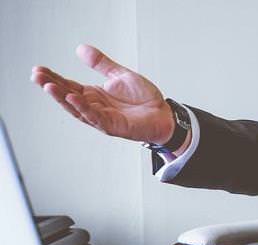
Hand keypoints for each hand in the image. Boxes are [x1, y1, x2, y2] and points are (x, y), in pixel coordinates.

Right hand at [31, 44, 173, 143]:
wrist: (164, 114)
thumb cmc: (144, 99)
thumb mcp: (120, 75)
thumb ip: (101, 64)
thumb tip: (81, 49)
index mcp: (95, 95)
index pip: (69, 85)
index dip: (54, 78)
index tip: (39, 70)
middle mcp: (95, 107)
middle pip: (68, 97)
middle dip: (52, 87)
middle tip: (37, 76)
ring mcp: (102, 118)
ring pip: (77, 108)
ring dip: (62, 98)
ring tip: (48, 86)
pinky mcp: (112, 126)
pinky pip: (95, 117)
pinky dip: (83, 108)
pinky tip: (74, 98)